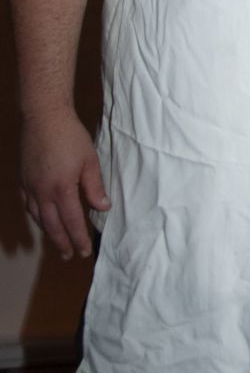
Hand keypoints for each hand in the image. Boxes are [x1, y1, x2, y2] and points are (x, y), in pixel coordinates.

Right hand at [19, 107, 109, 259]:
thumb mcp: (90, 161)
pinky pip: (27, 204)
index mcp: (62, 189)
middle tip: (70, 256)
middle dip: (62, 242)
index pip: (72, 221)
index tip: (84, 251)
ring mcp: (29, 186)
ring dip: (49, 231)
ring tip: (58, 240)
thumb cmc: (70, 136)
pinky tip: (41, 218)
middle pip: (52, 225)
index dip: (79, 238)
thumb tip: (103, 208)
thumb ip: (95, 187)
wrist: (44, 116)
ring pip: (38, 217)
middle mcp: (42, 192)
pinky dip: (35, 216)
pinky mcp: (22, 178)